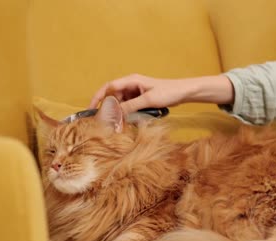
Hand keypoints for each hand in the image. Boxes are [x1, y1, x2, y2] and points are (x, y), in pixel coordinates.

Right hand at [89, 74, 233, 113]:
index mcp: (131, 80)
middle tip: (107, 122)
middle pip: (114, 97)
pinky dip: (128, 114)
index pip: (109, 87)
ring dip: (120, 113)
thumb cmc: (169, 92)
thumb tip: (116, 114)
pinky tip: (130, 121)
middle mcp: (131, 85)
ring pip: (121, 104)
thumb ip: (132, 106)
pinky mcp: (141, 99)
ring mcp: (136, 92)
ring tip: (120, 124)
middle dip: (110, 109)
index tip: (91, 109)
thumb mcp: (149, 100)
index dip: (98, 98)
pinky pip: (130, 107)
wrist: (184, 93)